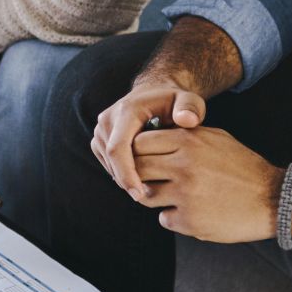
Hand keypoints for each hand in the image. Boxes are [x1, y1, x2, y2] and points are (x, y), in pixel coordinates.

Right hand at [91, 83, 206, 199]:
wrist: (154, 93)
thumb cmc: (174, 102)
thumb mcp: (188, 101)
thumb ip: (191, 108)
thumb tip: (187, 120)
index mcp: (127, 111)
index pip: (118, 148)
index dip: (127, 174)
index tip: (140, 194)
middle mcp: (108, 119)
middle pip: (111, 159)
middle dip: (126, 180)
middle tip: (147, 198)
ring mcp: (101, 129)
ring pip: (108, 163)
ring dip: (124, 178)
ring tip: (147, 187)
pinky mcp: (100, 138)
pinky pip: (107, 162)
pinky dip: (120, 173)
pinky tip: (139, 177)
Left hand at [132, 126, 281, 242]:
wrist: (273, 199)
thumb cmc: (242, 166)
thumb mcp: (215, 138)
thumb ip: (184, 134)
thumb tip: (153, 135)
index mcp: (188, 141)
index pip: (140, 142)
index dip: (137, 150)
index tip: (142, 157)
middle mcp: (183, 166)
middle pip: (137, 168)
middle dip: (138, 174)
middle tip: (148, 178)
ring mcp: (185, 195)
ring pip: (145, 195)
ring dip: (153, 196)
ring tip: (171, 195)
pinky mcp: (189, 221)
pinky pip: (164, 218)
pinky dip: (173, 217)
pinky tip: (191, 211)